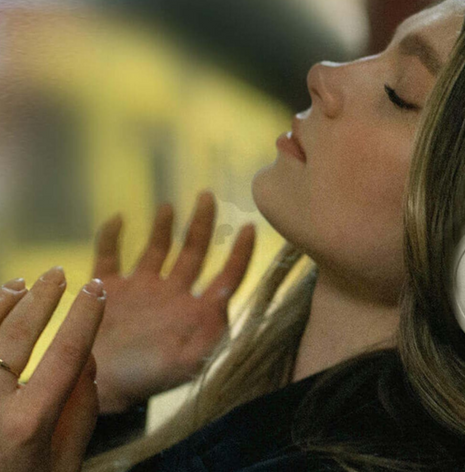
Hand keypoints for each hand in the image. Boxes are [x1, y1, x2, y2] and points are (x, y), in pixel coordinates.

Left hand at [0, 267, 105, 471]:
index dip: (84, 317)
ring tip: (22, 283)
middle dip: (43, 300)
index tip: (97, 290)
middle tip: (60, 275)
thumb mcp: (64, 467)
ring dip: (2, 305)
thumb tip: (88, 361)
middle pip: (16, 338)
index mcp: (25, 426)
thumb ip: (79, 414)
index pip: (65, 355)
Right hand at [89, 191, 255, 413]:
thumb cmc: (146, 380)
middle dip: (201, 224)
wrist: (96, 389)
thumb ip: (211, 339)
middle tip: (207, 195)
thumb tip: (231, 310)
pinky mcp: (108, 289)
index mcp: (196, 311)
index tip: (250, 227)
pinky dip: (110, 236)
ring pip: (156, 249)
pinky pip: (109, 255)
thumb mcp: (186, 364)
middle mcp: (172, 295)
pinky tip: (117, 219)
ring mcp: (141, 290)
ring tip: (168, 206)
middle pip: (193, 252)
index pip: (226, 276)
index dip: (240, 253)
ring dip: (163, 226)